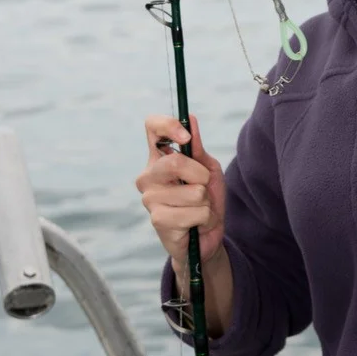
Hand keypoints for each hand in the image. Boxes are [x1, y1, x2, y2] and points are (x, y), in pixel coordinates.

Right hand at [136, 113, 226, 282]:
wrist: (206, 237)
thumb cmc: (205, 200)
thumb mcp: (208, 170)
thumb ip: (198, 149)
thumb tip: (191, 118)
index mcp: (159, 158)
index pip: (152, 127)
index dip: (168, 125)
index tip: (186, 137)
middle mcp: (148, 176)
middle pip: (174, 162)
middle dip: (201, 176)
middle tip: (202, 188)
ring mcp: (149, 198)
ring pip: (194, 191)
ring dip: (206, 202)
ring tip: (199, 209)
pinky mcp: (158, 220)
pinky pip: (196, 212)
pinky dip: (205, 218)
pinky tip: (195, 224)